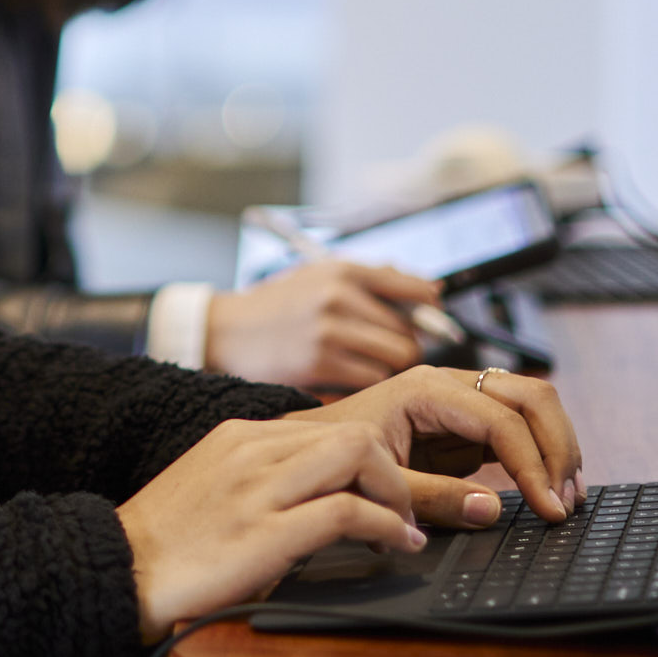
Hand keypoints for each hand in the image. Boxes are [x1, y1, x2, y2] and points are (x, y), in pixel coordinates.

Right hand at [116, 417, 422, 640]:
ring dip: (397, 493)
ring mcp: (258, 487)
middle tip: (402, 510)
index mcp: (240, 435)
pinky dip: (386, 526)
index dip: (370, 458)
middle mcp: (253, 449)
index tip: (382, 491)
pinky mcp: (265, 532)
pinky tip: (395, 544)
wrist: (120, 568)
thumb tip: (314, 489)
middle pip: (353, 432)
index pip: (329, 425)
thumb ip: (259, 474)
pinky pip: (348, 512)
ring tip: (402, 526)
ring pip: (359, 454)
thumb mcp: (214, 483)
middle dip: (392, 471)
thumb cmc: (167, 539)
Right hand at [204, 262, 441, 390]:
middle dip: (405, 347)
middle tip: (388, 351)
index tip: (433, 316)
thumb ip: (370, 281)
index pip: (411, 288)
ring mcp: (328, 333)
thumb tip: (428, 290)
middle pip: (409, 335)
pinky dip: (366, 385)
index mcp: (343, 271)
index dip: (430, 308)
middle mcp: (338, 297)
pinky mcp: (318, 366)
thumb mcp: (319, 277)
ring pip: (394, 362)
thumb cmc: (278, 306)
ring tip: (365, 366)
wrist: (225, 330)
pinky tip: (348, 380)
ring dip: (387, 370)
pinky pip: (370, 382)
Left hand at [284, 365, 584, 529]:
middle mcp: (450, 383)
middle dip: (559, 447)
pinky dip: (540, 452)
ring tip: (566, 496)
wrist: (308, 445)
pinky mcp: (466, 421)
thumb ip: (435, 496)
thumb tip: (493, 508)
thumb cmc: (335, 457)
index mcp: (427, 389)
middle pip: (531, 396)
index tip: (550, 508)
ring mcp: (462, 398)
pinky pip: (518, 424)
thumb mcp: (380, 482)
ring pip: (533, 404)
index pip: (502, 420)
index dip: (533, 465)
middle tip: (567, 500)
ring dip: (558, 446)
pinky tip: (548, 488)